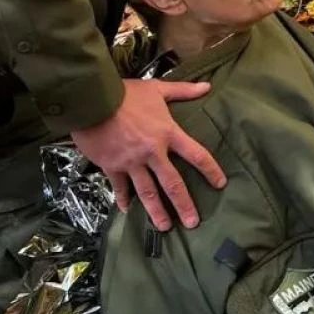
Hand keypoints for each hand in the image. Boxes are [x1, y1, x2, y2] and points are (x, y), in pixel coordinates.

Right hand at [71, 79, 224, 230]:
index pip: (196, 155)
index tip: (220, 184)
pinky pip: (120, 186)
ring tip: (164, 227)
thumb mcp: (157, 89)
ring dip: (156, 211)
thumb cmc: (126, 93)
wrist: (93, 100)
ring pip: (147, 192)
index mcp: (168, 133)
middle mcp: (153, 152)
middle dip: (184, 204)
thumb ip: (183, 91)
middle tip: (193, 223)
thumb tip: (207, 86)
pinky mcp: (112, 166)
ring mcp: (132, 162)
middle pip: (173, 183)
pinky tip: (125, 210)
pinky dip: (123, 199)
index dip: (210, 170)